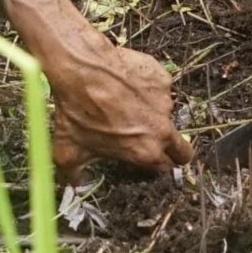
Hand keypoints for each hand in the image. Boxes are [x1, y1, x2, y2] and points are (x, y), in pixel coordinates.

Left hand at [0, 0, 191, 175]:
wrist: (81, 69)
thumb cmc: (76, 111)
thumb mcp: (68, 152)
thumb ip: (75, 175)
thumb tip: (74, 184)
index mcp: (145, 152)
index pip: (164, 168)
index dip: (155, 166)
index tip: (147, 161)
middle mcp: (162, 129)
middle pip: (183, 149)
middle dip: (175, 151)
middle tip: (157, 143)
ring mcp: (165, 101)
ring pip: (165, 114)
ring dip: (151, 113)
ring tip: (124, 102)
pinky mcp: (162, 77)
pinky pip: (158, 87)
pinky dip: (146, 88)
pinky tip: (125, 83)